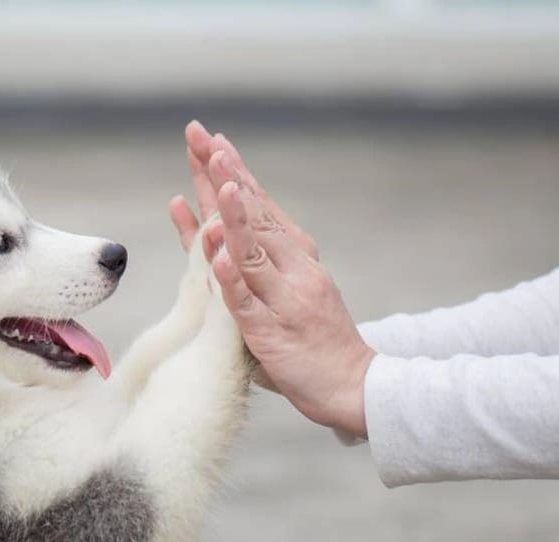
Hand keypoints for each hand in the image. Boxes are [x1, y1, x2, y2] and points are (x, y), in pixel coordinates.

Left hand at [168, 122, 375, 435]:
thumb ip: (249, 260)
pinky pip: (248, 303)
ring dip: (234, 215)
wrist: (354, 385)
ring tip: (218, 182)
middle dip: (226, 176)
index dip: (233, 172)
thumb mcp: (285, 289)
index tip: (211, 139)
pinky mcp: (272, 333)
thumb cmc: (313, 338)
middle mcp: (293, 269)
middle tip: (204, 139)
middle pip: (253, 216)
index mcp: (295, 255)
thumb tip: (210, 224)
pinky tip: (218, 256)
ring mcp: (284, 299)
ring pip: (253, 252)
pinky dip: (232, 279)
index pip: (258, 205)